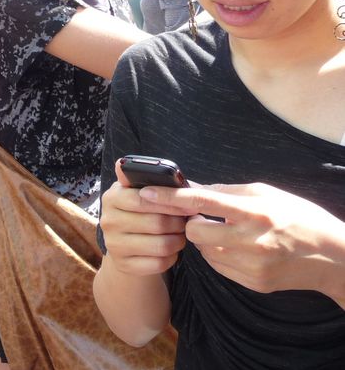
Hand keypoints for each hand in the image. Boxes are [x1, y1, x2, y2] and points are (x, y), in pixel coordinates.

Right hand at [98, 160, 188, 276]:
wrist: (125, 245)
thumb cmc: (138, 212)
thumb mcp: (135, 191)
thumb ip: (138, 178)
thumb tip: (122, 163)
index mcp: (111, 198)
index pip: (143, 198)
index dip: (170, 202)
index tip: (188, 204)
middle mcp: (108, 221)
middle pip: (157, 223)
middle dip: (178, 223)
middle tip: (186, 221)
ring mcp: (114, 245)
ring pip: (161, 245)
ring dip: (178, 241)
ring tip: (180, 235)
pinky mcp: (124, 265)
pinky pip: (159, 263)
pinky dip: (172, 257)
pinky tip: (171, 250)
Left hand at [139, 182, 344, 299]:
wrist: (333, 257)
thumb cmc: (298, 217)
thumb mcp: (265, 193)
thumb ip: (226, 192)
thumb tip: (192, 188)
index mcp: (253, 212)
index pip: (200, 203)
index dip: (169, 198)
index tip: (145, 193)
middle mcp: (250, 241)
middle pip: (194, 233)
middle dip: (192, 224)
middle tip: (203, 217)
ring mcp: (252, 266)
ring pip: (204, 252)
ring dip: (206, 240)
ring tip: (226, 231)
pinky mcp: (253, 283)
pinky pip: (218, 267)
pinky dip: (219, 256)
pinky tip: (236, 248)